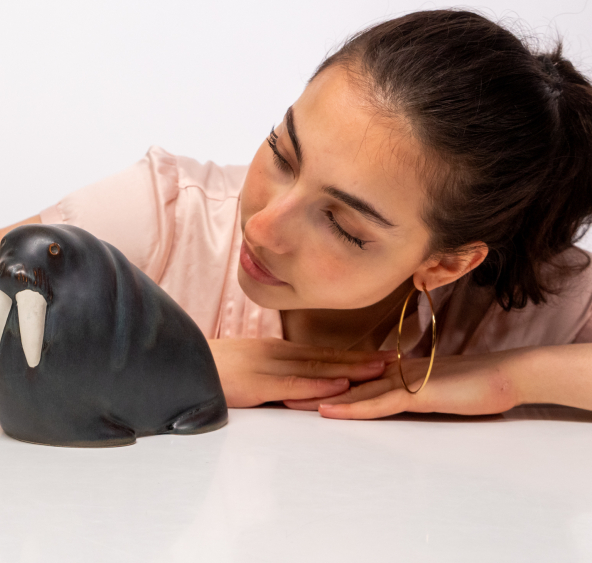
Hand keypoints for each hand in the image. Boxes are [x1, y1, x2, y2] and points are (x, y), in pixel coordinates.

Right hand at [208, 337, 397, 407]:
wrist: (174, 365)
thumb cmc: (202, 370)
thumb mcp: (238, 368)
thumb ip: (262, 372)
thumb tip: (283, 381)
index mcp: (270, 350)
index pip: (318, 352)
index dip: (350, 353)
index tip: (377, 354)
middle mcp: (274, 353)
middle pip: (326, 356)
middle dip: (362, 359)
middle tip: (396, 359)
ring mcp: (266, 366)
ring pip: (317, 367)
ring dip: (352, 368)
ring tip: (382, 370)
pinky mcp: (255, 383)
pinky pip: (293, 384)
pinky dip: (319, 384)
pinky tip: (341, 384)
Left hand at [283, 348, 532, 418]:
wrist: (506, 375)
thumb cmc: (473, 383)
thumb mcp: (430, 387)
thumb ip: (407, 388)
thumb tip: (389, 392)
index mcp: (393, 370)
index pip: (348, 374)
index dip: (320, 377)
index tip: (290, 380)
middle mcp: (391, 372)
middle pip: (342, 380)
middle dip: (308, 385)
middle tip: (275, 389)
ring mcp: (403, 382)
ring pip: (353, 391)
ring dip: (320, 397)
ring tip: (288, 401)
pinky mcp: (417, 395)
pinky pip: (379, 404)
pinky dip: (352, 408)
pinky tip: (329, 412)